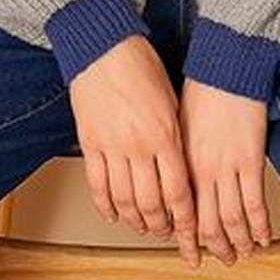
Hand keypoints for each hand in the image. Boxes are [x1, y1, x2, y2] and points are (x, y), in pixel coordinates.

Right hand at [67, 36, 201, 267]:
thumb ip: (176, 140)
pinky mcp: (89, 143)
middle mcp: (138, 146)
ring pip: (124, 200)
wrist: (103, 46)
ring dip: (135, 221)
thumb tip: (182, 172)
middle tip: (167, 233)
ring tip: (143, 227)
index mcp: (165, 135)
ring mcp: (111, 147)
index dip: (185, 219)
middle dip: (161, 226)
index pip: (178, 192)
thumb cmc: (140, 66)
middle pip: (151, 203)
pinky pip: (97, 185)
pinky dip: (105, 206)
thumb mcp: (172, 103)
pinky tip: (113, 214)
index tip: (190, 231)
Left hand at [177, 78, 273, 264]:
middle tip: (217, 260)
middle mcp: (201, 170)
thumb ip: (181, 156)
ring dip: (236, 243)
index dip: (185, 237)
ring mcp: (226, 168)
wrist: (226, 66)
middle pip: (204, 223)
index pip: (181, 212)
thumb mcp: (179, 124)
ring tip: (242, 255)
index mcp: (181, 161)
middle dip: (211, 248)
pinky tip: (262, 237)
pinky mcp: (251, 160)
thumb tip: (183, 178)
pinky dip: (259, 226)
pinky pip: (254, 203)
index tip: (189, 251)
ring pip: (229, 220)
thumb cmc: (203, 87)